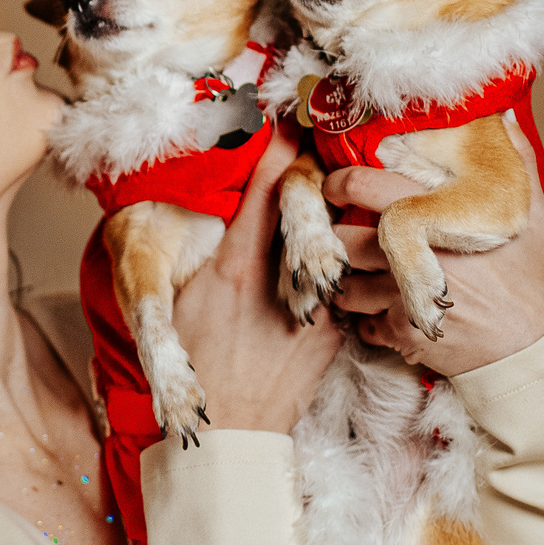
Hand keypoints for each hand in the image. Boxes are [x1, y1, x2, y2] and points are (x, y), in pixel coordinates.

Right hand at [175, 128, 344, 431]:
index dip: (280, 145)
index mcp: (235, 267)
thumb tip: (228, 208)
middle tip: (322, 128)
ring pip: (338, 241)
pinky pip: (350, 283)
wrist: (234, 432)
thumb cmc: (198, 363)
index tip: (289, 112)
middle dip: (314, 168)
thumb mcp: (186, 300)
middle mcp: (280, 280)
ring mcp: (316, 306)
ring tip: (351, 179)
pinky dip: (350, 262)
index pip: (264, 188)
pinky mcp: (338, 330)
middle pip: (310, 206)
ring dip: (339, 212)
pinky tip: (356, 246)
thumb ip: (214, 250)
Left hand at [323, 113, 543, 378]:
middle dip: (338, 236)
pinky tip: (385, 311)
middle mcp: (413, 256)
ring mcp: (402, 296)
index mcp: (436, 218)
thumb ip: (516, 159)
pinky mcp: (400, 332)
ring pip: (345, 284)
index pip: (362, 186)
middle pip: (343, 237)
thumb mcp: (530, 212)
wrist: (531, 343)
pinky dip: (367, 319)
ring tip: (362, 276)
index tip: (336, 185)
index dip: (340, 183)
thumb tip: (502, 118)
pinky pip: (361, 322)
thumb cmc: (527, 275)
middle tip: (343, 234)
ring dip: (349, 281)